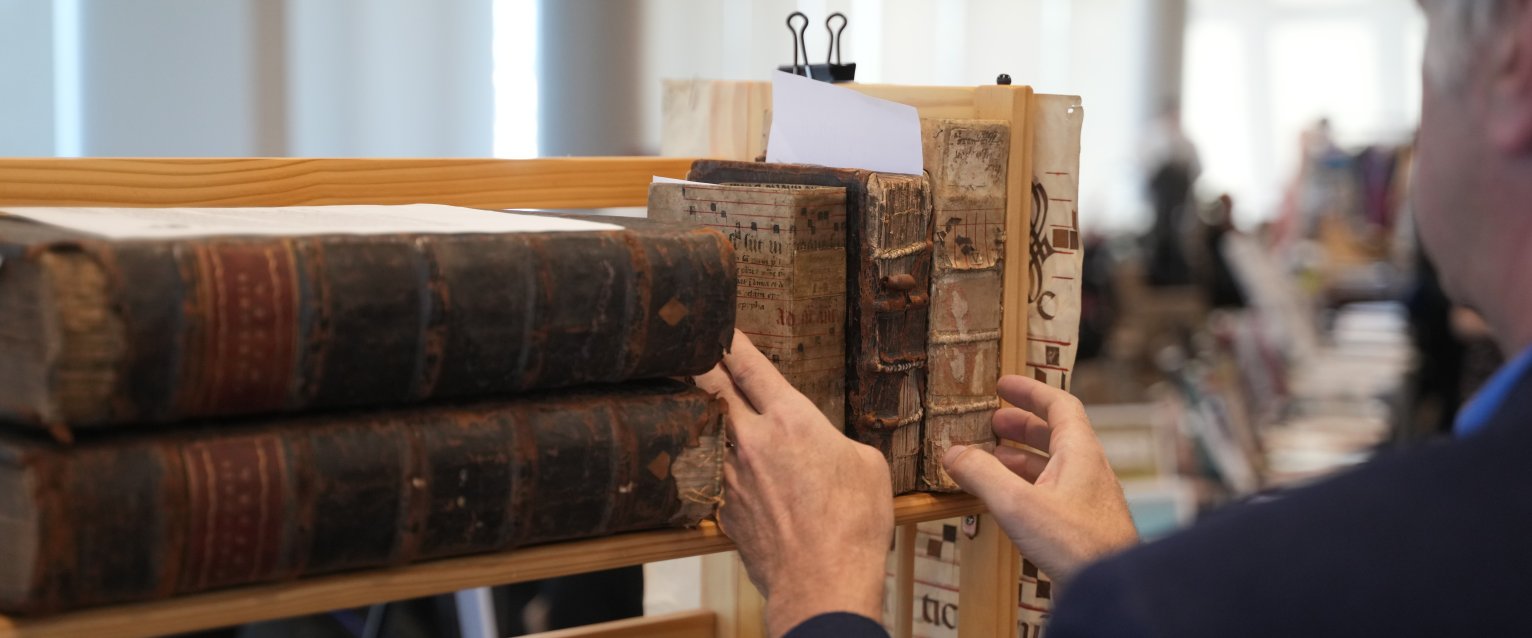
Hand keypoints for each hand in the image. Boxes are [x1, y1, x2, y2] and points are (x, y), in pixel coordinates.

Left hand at [694, 330, 893, 637]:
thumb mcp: (867, 466)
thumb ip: (836, 443)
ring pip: (706, 432)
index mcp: (790, 420)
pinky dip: (713, 465)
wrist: (822, 582)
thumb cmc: (853, 525)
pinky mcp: (722, 509)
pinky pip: (713, 476)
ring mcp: (729, 476)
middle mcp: (750, 441)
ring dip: (703, 416)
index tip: (719, 326)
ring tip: (698, 405)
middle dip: (698, 365)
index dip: (730, 340)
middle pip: (709, 389)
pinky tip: (718, 467)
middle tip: (687, 350)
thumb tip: (825, 448)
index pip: (749, 366)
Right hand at [942, 375, 1137, 588]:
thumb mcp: (1017, 503)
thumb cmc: (1077, 544)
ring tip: (990, 458)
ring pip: (1053, 464)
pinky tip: (1007, 498)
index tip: (1003, 384)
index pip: (1059, 404)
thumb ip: (982, 474)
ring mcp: (1088, 496)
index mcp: (1080, 452)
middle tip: (991, 420)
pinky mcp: (1083, 522)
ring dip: (1020, 456)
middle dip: (1020, 424)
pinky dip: (1027, 484)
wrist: (1111, 587)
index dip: (1030, 391)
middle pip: (1054, 433)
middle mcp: (1088, 469)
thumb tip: (952, 452)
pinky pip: (1053, 490)